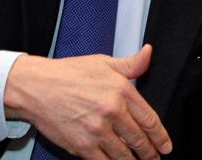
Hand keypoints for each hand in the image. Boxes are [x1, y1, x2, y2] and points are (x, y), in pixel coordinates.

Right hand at [4, 44, 171, 158]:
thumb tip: (148, 53)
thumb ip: (131, 64)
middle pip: (138, 140)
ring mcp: (96, 131)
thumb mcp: (104, 63)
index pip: (149, 119)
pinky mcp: (80, 145)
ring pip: (123, 155)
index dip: (160, 136)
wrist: (35, 87)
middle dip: (150, 153)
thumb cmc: (69, 73)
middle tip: (156, 158)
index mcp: (121, 91)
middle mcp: (112, 112)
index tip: (166, 145)